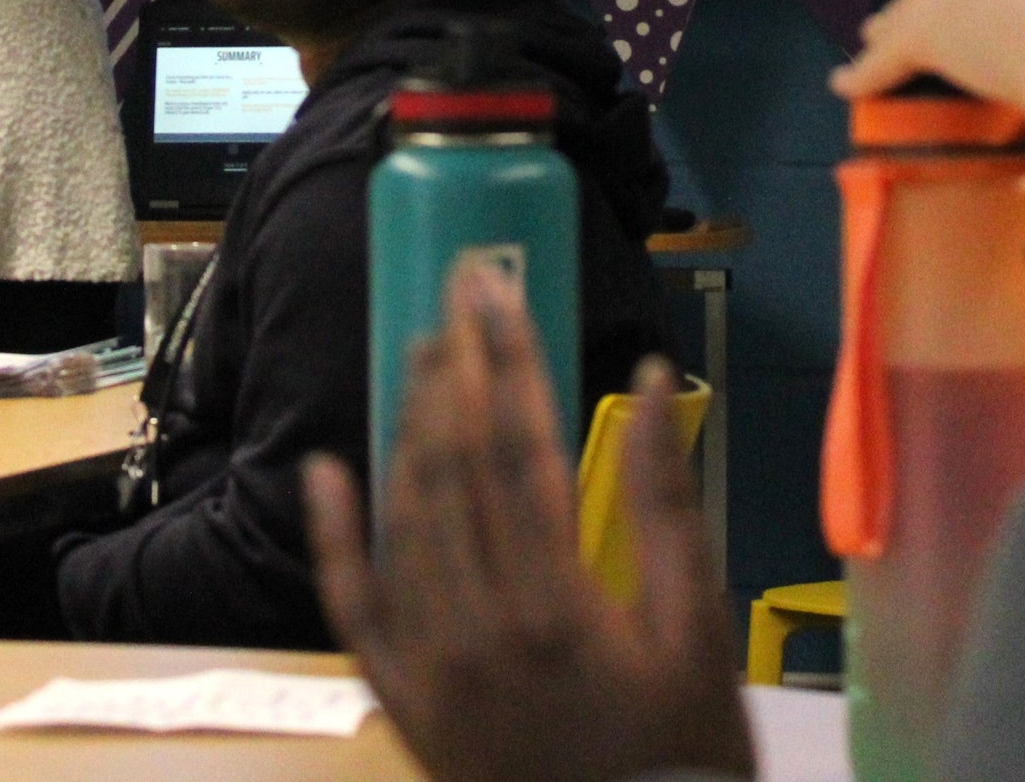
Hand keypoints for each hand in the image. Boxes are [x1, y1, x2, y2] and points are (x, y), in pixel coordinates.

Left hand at [306, 262, 754, 781]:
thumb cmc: (681, 746)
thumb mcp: (698, 626)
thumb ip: (666, 500)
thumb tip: (654, 380)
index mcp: (561, 601)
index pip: (521, 444)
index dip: (509, 356)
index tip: (496, 288)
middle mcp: (481, 625)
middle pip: (455, 467)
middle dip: (455, 371)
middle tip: (453, 299)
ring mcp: (431, 665)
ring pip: (405, 519)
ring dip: (409, 427)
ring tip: (421, 357)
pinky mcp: (402, 699)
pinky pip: (352, 607)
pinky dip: (334, 536)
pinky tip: (325, 470)